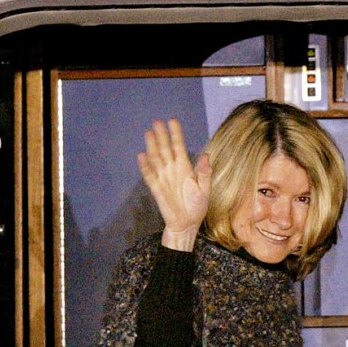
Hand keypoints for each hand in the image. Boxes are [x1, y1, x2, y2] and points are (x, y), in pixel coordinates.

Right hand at [137, 118, 211, 250]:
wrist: (186, 225)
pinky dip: (145, 166)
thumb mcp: (205, 190)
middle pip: (165, 149)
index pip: (179, 146)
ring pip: (156, 159)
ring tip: (149, 133)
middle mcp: (172, 170)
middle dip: (161, 135)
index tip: (172, 121)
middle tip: (157, 121)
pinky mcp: (156, 189)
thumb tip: (205, 155)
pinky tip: (142, 156)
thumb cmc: (196, 207)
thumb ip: (204, 173)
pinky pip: (149, 176)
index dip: (175, 134)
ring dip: (152, 146)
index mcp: (185, 168)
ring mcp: (163, 179)